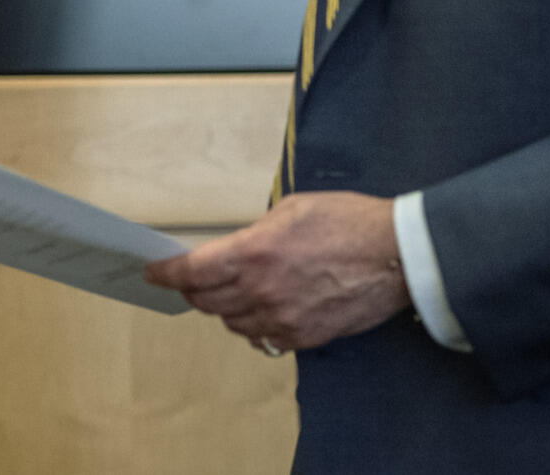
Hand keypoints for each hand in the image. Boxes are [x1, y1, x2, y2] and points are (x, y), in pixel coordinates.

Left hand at [144, 190, 408, 355]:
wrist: (395, 255)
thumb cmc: (346, 221)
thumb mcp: (290, 210)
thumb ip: (256, 233)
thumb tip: (238, 250)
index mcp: (253, 253)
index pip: (193, 272)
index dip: (168, 274)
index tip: (154, 272)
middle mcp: (261, 291)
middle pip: (207, 301)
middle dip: (194, 289)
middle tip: (193, 280)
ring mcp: (283, 319)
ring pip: (232, 323)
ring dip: (224, 309)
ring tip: (232, 292)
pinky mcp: (305, 337)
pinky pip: (264, 340)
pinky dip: (255, 327)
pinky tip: (263, 311)